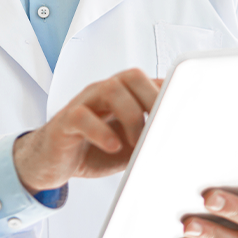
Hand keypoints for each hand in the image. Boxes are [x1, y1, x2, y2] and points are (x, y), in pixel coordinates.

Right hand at [12, 68, 161, 191]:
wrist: (53, 161)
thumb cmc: (95, 149)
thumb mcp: (130, 145)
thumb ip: (150, 138)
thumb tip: (176, 141)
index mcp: (124, 94)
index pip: (150, 80)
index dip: (170, 93)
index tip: (184, 113)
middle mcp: (104, 91)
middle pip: (132, 76)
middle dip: (152, 98)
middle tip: (161, 126)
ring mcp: (84, 102)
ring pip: (111, 89)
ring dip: (131, 116)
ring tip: (136, 143)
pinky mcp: (66, 120)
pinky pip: (82, 116)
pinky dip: (101, 131)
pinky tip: (113, 146)